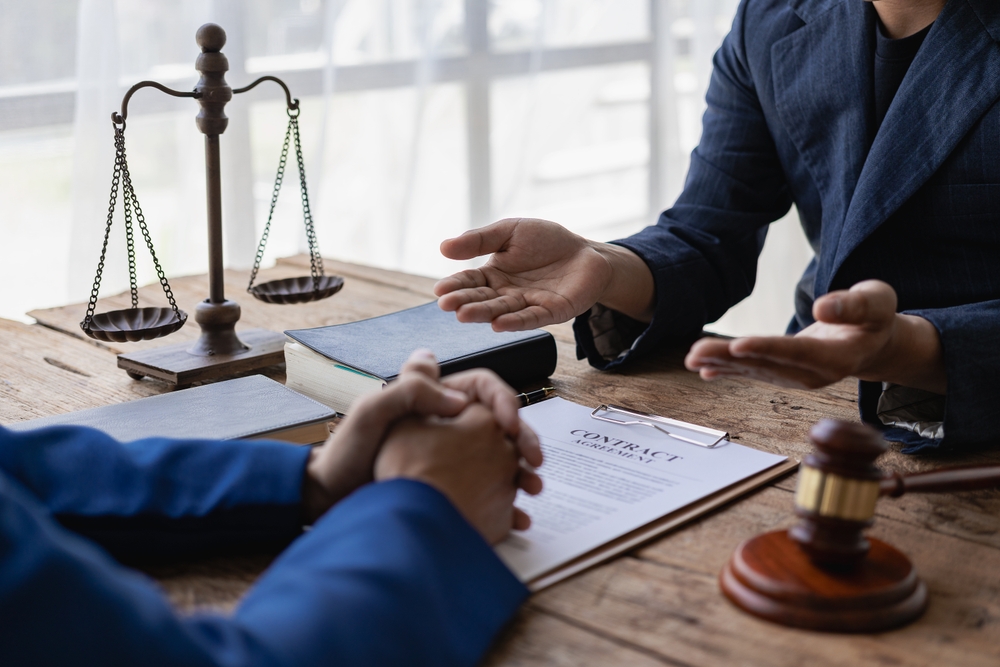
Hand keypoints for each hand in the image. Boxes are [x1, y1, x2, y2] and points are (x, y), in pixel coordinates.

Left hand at [302, 350, 542, 522]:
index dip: (503, 402)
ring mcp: (454, 457)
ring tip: (532, 489)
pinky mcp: (454, 488)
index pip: (483, 387)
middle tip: (534, 461)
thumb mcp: (374, 410)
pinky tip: (516, 516)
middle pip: (500, 424)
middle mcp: (449, 424)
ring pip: (502, 458)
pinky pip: (490, 492)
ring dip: (523, 471)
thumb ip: (413, 390)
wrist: (333, 500)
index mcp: (435, 397)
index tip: (509, 426)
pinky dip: (507, 503)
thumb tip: (460, 400)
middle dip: (524, 440)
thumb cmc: (348, 451)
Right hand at [435, 218, 654, 330]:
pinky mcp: (550, 312)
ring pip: (502, 311)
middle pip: (482, 299)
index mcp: (494, 274)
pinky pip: (530, 318)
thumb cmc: (546, 241)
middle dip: (464, 302)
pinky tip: (498, 325)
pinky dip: (515, 322)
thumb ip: (479, 239)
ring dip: (483, 314)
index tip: (440, 290)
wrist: (586, 252)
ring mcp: (527, 305)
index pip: (470, 281)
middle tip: (448, 305)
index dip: (455, 285)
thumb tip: (443, 247)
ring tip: (465, 315)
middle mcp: (506, 293)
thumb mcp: (510, 231)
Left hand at [684, 280, 945, 392]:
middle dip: (730, 358)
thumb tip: (823, 307)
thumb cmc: (875, 317)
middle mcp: (813, 374)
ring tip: (691, 358)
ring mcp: (796, 377)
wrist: (874, 343)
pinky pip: (752, 373)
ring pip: (754, 370)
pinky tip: (703, 370)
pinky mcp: (784, 373)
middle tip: (696, 352)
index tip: (739, 344)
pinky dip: (727, 370)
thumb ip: (854, 305)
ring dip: (720, 364)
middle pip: (767, 364)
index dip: (768, 349)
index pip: (797, 352)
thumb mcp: (877, 302)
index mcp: (838, 356)